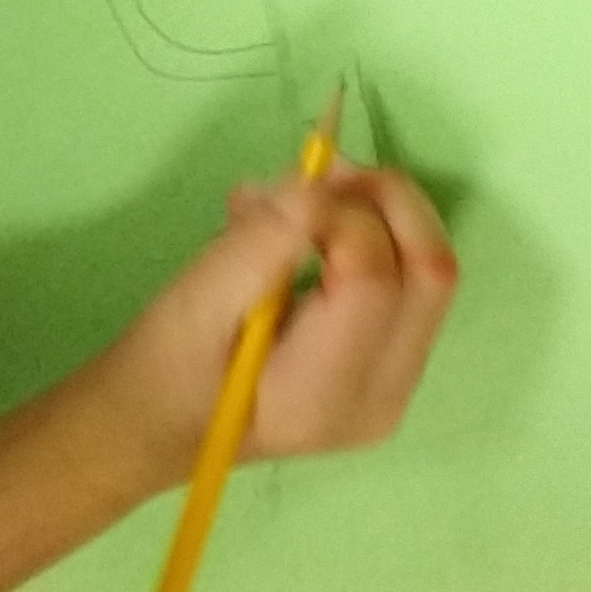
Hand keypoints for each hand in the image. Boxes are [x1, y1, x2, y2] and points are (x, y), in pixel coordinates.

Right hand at [88, 167, 459, 493]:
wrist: (159, 424)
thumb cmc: (161, 368)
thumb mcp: (195, 301)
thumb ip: (261, 242)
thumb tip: (317, 183)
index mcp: (320, 395)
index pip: (372, 278)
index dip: (341, 213)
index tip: (286, 186)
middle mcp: (377, 400)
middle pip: (428, 272)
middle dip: (386, 201)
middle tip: (322, 167)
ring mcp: (396, 388)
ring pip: (431, 272)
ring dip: (383, 213)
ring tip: (313, 190)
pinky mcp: (396, 366)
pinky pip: (414, 285)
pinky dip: (380, 236)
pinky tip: (323, 223)